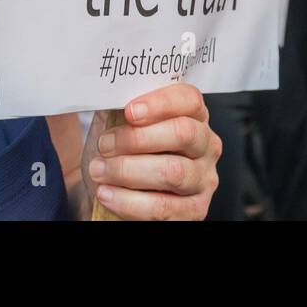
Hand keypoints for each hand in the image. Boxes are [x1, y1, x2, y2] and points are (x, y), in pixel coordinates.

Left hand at [81, 83, 220, 219]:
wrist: (120, 191)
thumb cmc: (125, 152)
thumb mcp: (124, 124)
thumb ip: (123, 108)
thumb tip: (109, 94)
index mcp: (194, 117)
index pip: (189, 99)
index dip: (160, 103)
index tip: (129, 111)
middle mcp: (206, 146)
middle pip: (183, 133)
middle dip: (137, 139)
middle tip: (106, 145)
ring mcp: (204, 180)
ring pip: (172, 172)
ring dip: (128, 171)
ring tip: (99, 170)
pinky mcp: (195, 211)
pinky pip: (163, 208)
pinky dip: (129, 202)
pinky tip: (107, 194)